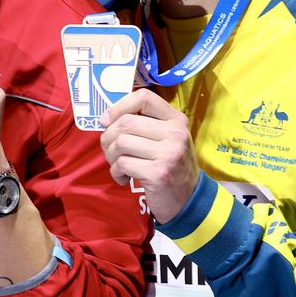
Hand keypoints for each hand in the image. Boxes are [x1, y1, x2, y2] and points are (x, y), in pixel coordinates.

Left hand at [99, 88, 198, 223]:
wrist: (188, 199)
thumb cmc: (170, 165)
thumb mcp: (166, 139)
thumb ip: (144, 124)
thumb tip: (106, 118)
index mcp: (176, 119)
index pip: (143, 97)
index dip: (119, 106)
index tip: (106, 120)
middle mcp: (175, 133)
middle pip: (126, 122)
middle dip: (108, 137)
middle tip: (109, 150)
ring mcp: (169, 153)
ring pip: (121, 143)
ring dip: (111, 156)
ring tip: (118, 164)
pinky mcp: (158, 173)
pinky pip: (122, 164)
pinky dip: (116, 172)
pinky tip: (124, 177)